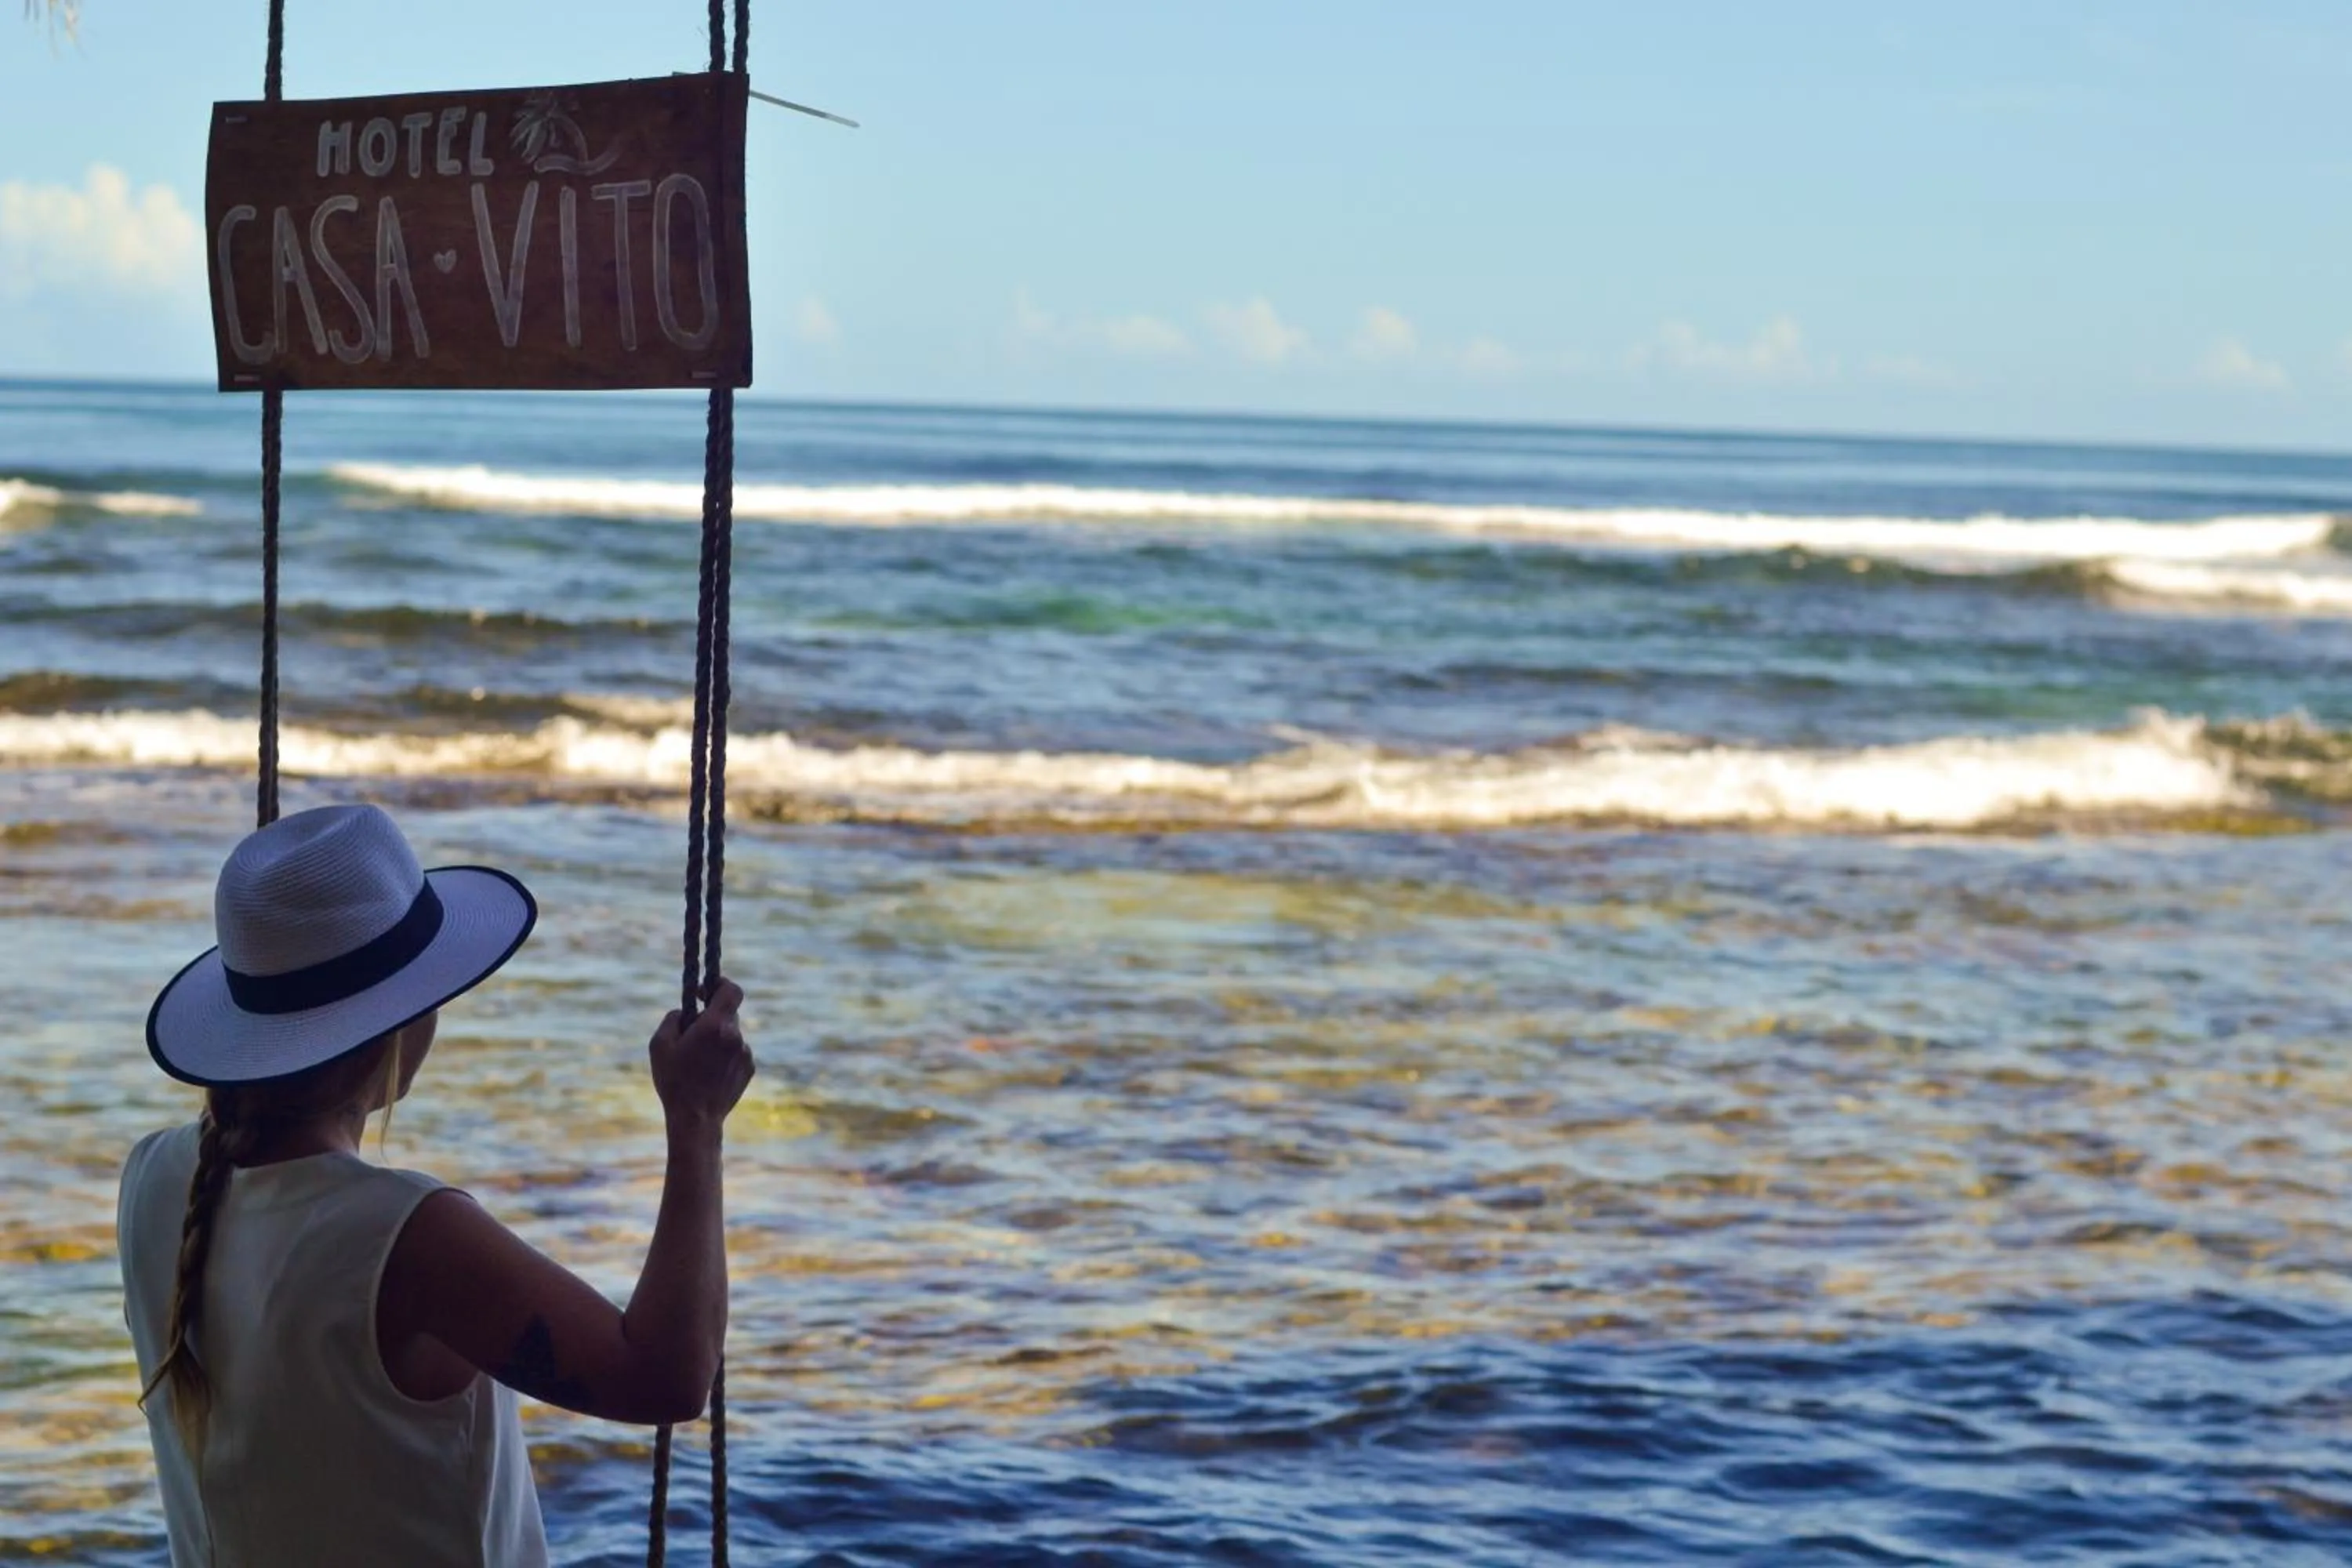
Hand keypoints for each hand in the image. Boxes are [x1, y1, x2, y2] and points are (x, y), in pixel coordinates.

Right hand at [648, 977, 752, 1134]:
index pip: (732, 990)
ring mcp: (745, 1053)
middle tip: (692, 1031)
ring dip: (717, 1039)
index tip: (706, 990)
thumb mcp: (659, 1044)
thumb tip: (684, 1010)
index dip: (720, 984)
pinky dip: (725, 1055)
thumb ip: (673, 1018)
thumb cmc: (674, 1081)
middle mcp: (736, 1036)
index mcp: (715, 1026)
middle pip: (728, 1013)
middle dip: (712, 1017)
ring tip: (697, 1061)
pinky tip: (708, 1073)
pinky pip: (736, 1052)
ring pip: (731, 1034)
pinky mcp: (749, 1068)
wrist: (696, 1119)